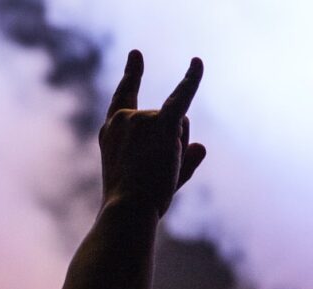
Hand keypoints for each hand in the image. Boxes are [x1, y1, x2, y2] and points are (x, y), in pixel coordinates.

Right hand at [100, 50, 205, 215]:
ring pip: (180, 125)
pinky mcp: (160, 124)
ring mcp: (140, 119)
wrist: (127, 210)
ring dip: (179, 149)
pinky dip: (191, 79)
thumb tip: (201, 146)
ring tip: (160, 173)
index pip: (124, 97)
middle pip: (165, 118)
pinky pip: (181, 96)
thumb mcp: (152, 181)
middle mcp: (124, 119)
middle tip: (155, 175)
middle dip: (172, 142)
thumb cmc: (135, 204)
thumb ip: (180, 163)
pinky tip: (196, 62)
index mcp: (112, 132)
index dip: (132, 74)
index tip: (137, 54)